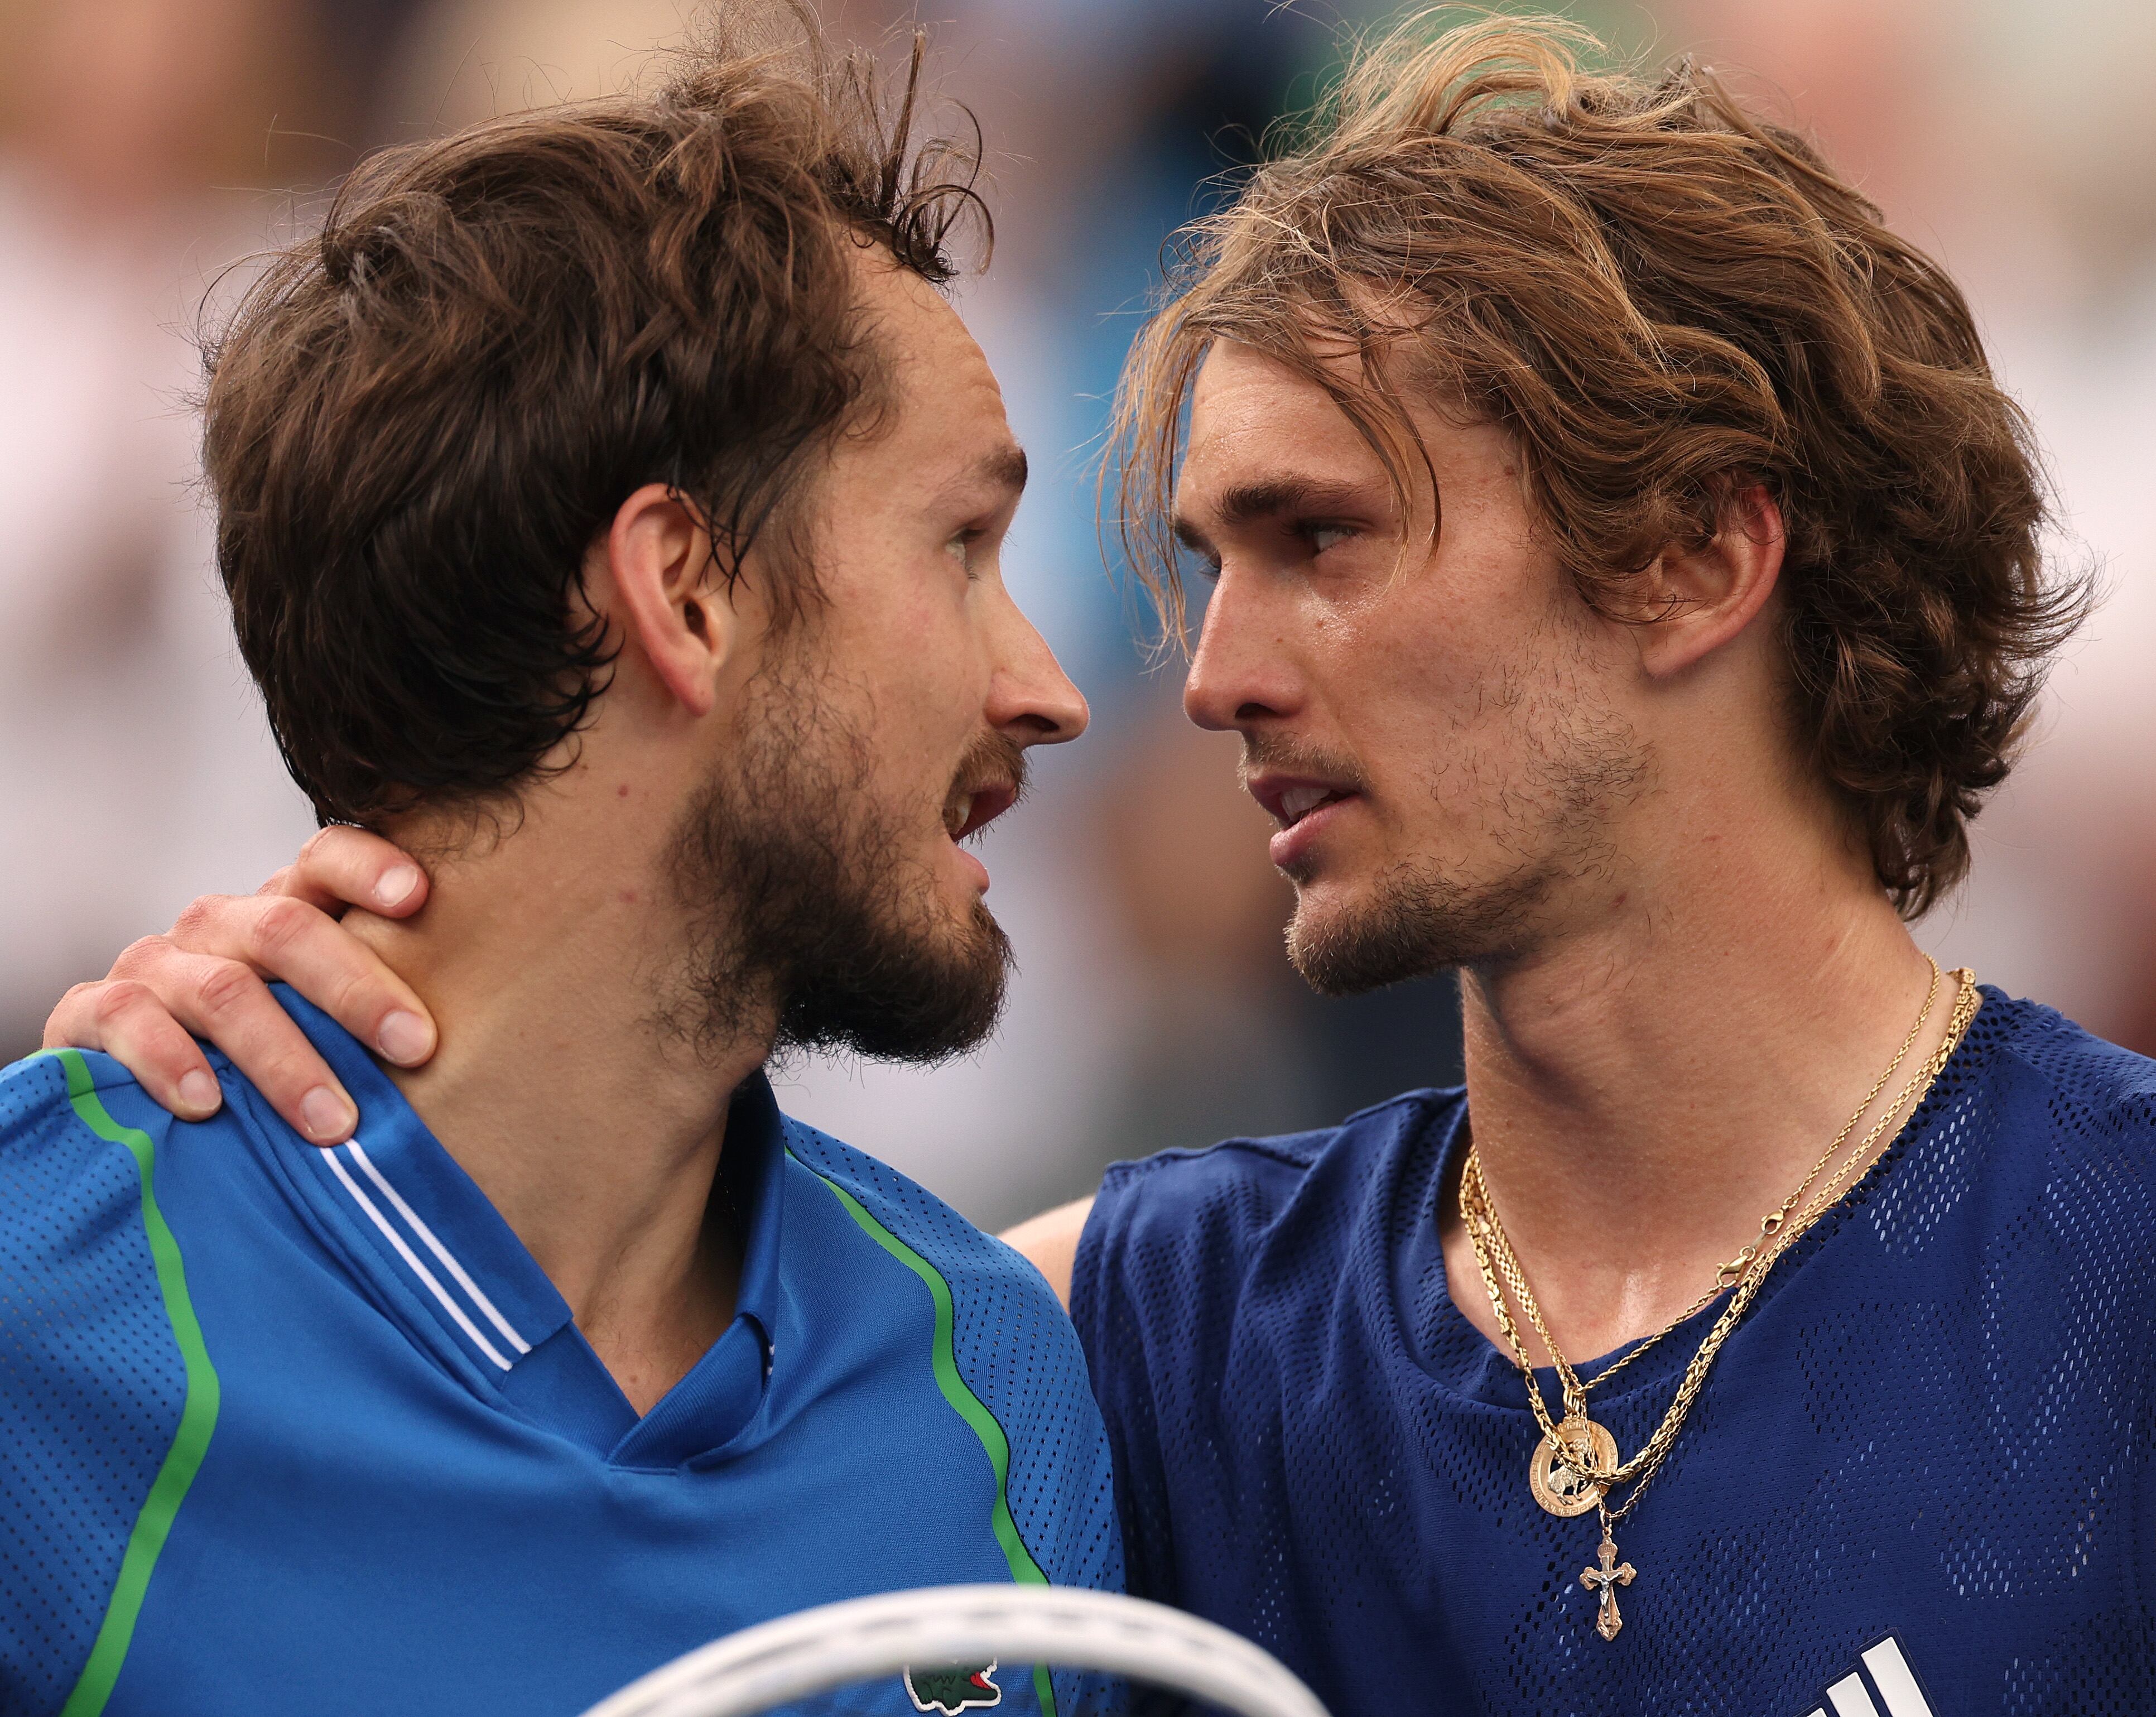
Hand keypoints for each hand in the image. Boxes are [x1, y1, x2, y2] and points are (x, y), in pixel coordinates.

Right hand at [41, 829, 439, 1143]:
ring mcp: (155, 966)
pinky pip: (129, 1021)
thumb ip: (376, 1018)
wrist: (132, 1087)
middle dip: (357, 990)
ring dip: (285, 1058)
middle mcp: (219, 926)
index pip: (325, 859)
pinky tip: (208, 1106)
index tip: (420, 897)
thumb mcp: (321, 1026)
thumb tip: (481, 1050)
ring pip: (223, 989)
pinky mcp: (94, 1014)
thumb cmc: (265, 1056)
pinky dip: (171, 1062)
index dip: (369, 866)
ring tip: (333, 1121)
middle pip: (287, 927)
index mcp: (283, 912)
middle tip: (418, 1048)